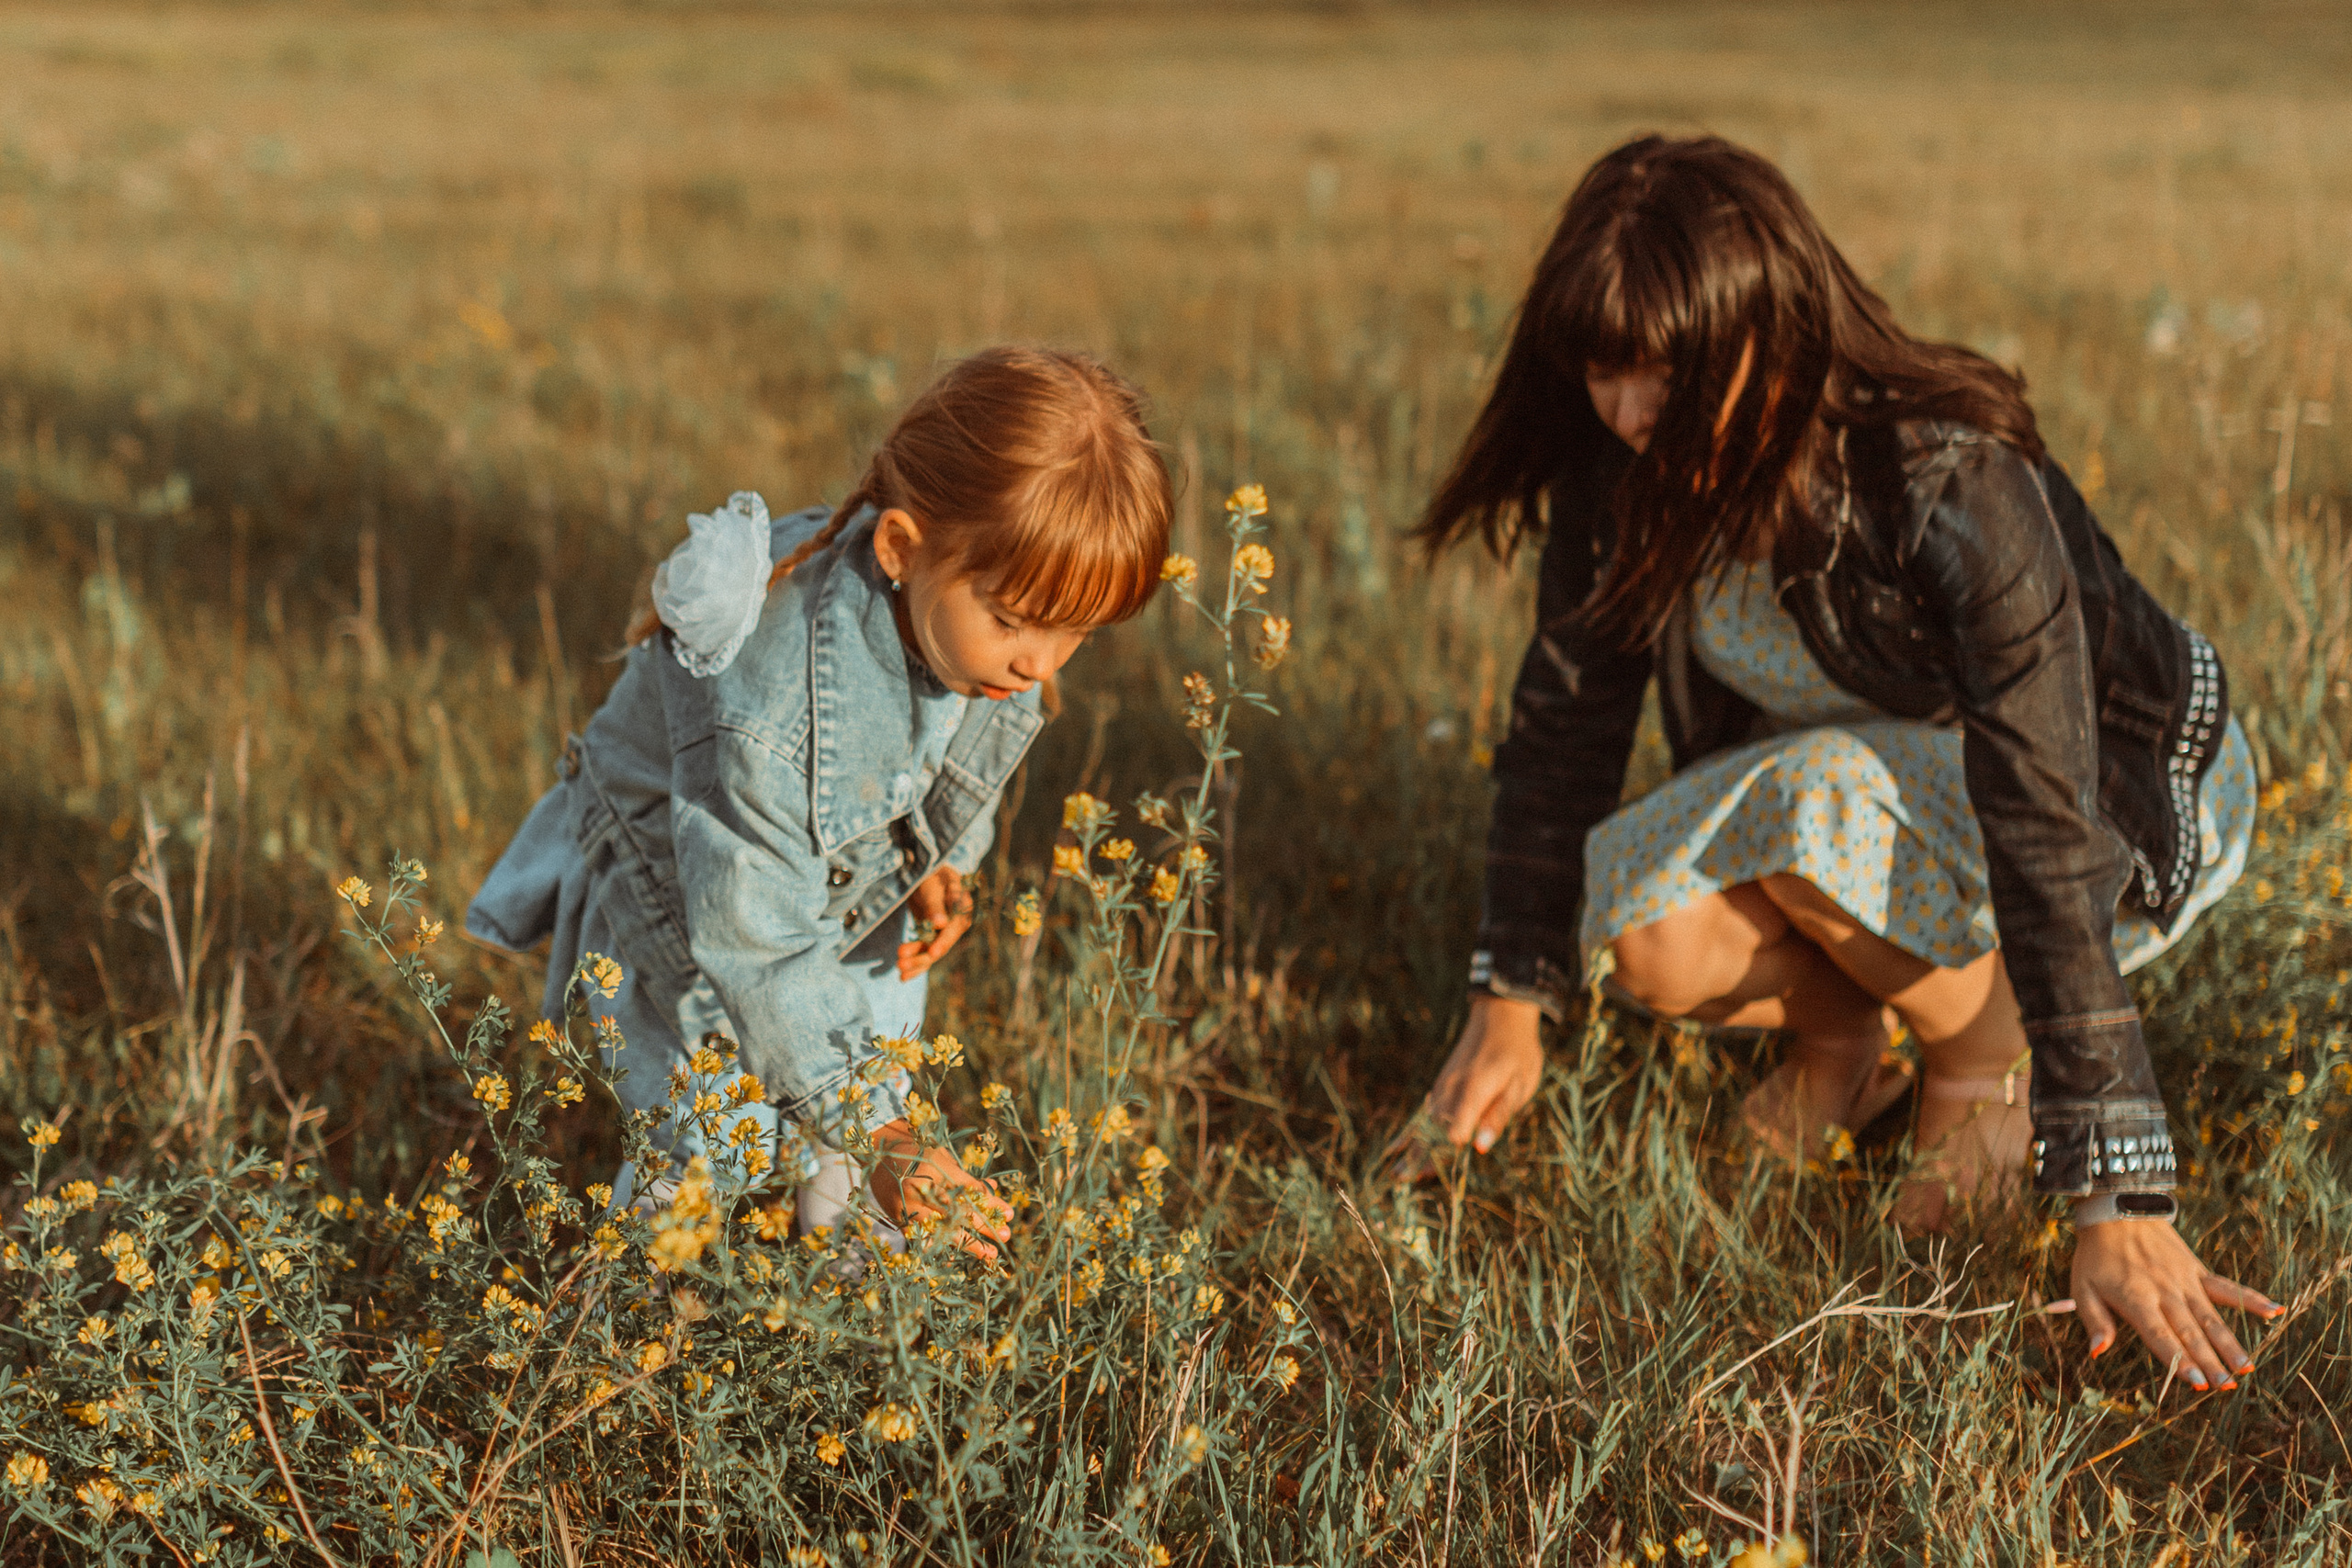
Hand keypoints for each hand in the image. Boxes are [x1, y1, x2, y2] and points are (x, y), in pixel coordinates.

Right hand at [866, 1117, 1012, 1261]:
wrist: (877, 1156)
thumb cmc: (917, 1154)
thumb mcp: (943, 1157)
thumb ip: (965, 1177)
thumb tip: (994, 1190)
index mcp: (934, 1166)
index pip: (970, 1190)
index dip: (991, 1203)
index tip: (1009, 1213)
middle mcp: (921, 1187)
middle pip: (960, 1211)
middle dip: (985, 1225)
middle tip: (1007, 1235)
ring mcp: (908, 1205)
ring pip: (944, 1229)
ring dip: (969, 1243)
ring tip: (990, 1254)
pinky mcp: (900, 1219)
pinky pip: (925, 1238)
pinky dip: (943, 1248)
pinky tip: (958, 1257)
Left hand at [896, 866, 974, 980]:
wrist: (923, 871)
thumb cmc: (929, 871)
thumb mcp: (930, 883)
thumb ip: (934, 903)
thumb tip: (940, 924)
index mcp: (962, 906)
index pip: (955, 927)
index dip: (944, 940)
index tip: (933, 953)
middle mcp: (956, 922)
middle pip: (942, 944)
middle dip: (922, 955)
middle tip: (900, 961)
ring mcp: (943, 931)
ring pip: (931, 952)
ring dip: (915, 961)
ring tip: (898, 967)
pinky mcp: (931, 936)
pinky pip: (924, 952)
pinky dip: (915, 964)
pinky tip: (903, 977)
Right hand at [1386, 994, 1545, 1181]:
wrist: (1501, 1014)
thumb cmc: (1518, 1051)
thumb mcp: (1519, 1085)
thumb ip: (1498, 1116)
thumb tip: (1480, 1148)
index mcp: (1472, 1092)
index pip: (1453, 1132)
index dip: (1446, 1155)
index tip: (1438, 1175)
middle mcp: (1451, 1090)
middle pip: (1432, 1130)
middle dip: (1420, 1157)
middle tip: (1403, 1181)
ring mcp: (1443, 1086)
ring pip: (1425, 1122)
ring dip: (1413, 1147)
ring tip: (1399, 1173)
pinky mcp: (1442, 1083)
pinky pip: (1425, 1111)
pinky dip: (1413, 1129)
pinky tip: (1401, 1144)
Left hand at [2062, 1219, 2280, 1389]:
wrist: (2116, 1211)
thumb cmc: (2095, 1255)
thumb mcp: (2081, 1287)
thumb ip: (2094, 1320)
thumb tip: (2097, 1351)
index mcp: (2136, 1299)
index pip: (2161, 1336)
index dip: (2180, 1361)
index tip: (2198, 1384)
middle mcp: (2165, 1292)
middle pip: (2190, 1332)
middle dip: (2209, 1361)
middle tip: (2227, 1387)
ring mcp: (2185, 1281)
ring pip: (2211, 1317)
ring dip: (2229, 1343)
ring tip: (2246, 1367)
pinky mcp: (2197, 1270)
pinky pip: (2226, 1287)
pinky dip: (2251, 1299)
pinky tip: (2274, 1312)